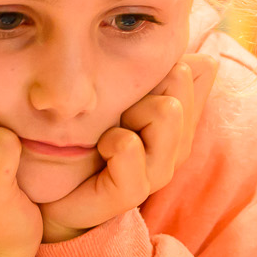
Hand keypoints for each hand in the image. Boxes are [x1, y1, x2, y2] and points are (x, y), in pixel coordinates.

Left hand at [39, 55, 217, 242]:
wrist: (50, 196)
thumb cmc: (84, 139)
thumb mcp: (119, 96)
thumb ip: (157, 77)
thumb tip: (206, 60)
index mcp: (181, 120)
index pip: (200, 70)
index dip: (166, 62)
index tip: (134, 80)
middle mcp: (178, 145)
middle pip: (180, 79)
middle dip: (143, 83)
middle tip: (117, 110)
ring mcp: (159, 171)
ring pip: (167, 110)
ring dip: (129, 112)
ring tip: (109, 131)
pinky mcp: (133, 191)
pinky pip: (128, 146)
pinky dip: (109, 142)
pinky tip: (100, 150)